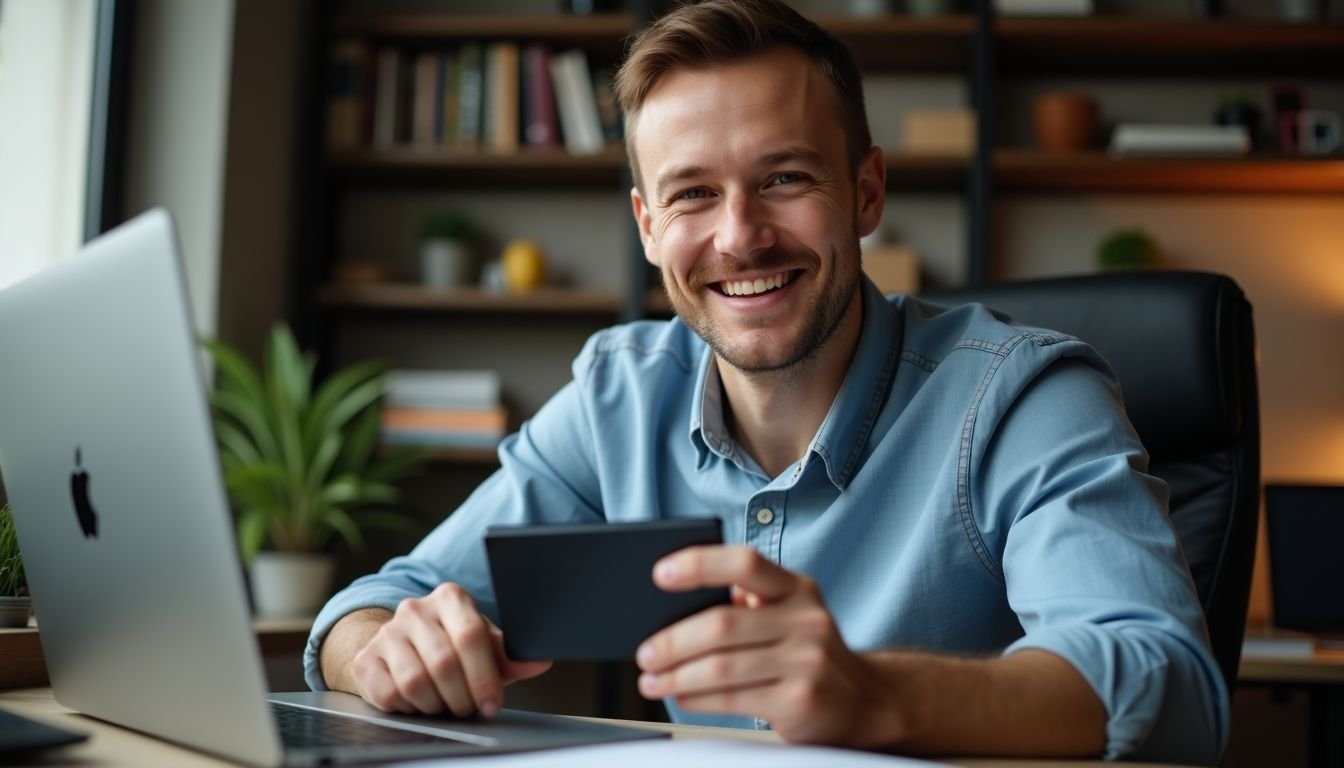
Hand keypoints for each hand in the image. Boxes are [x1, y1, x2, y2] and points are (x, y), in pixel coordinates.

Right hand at [350, 583, 551, 716]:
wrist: (401, 648)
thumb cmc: (452, 647)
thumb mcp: (484, 647)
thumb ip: (509, 655)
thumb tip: (540, 660)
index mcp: (450, 597)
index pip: (470, 635)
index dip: (484, 676)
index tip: (491, 703)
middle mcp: (415, 608)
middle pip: (444, 663)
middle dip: (462, 696)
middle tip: (469, 708)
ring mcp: (387, 632)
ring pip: (415, 682)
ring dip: (437, 704)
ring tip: (446, 703)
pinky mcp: (366, 659)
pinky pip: (390, 695)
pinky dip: (410, 708)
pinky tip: (420, 701)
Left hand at [635, 546, 888, 744]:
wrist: (862, 700)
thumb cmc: (806, 652)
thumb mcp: (788, 614)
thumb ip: (746, 604)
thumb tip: (676, 609)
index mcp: (797, 588)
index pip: (745, 563)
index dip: (700, 564)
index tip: (660, 574)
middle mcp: (806, 620)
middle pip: (722, 624)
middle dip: (672, 641)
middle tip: (645, 654)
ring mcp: (807, 661)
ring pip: (722, 666)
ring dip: (677, 676)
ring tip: (653, 680)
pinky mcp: (801, 700)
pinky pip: (734, 699)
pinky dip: (698, 699)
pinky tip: (682, 697)